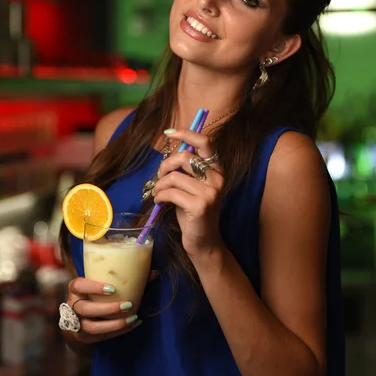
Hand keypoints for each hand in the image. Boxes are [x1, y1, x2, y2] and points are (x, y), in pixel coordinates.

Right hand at [65, 273, 156, 342]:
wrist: (80, 316)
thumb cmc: (97, 294)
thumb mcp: (105, 284)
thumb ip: (126, 277)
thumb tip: (154, 273)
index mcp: (76, 289)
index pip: (78, 285)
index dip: (93, 287)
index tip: (112, 289)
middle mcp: (72, 306)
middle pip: (85, 309)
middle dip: (108, 309)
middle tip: (128, 305)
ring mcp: (76, 324)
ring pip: (91, 327)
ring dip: (114, 324)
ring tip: (132, 318)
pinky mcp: (84, 337)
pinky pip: (100, 337)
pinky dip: (118, 332)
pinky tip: (132, 325)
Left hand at [153, 129, 224, 258]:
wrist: (204, 242)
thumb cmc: (194, 212)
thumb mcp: (192, 187)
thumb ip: (186, 170)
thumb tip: (169, 152)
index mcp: (217, 170)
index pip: (205, 142)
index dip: (186, 133)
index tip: (169, 133)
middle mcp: (217, 179)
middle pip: (184, 157)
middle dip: (165, 166)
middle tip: (159, 178)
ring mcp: (210, 192)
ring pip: (174, 176)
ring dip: (160, 185)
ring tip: (158, 194)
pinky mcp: (200, 205)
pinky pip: (171, 192)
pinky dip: (160, 196)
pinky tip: (160, 203)